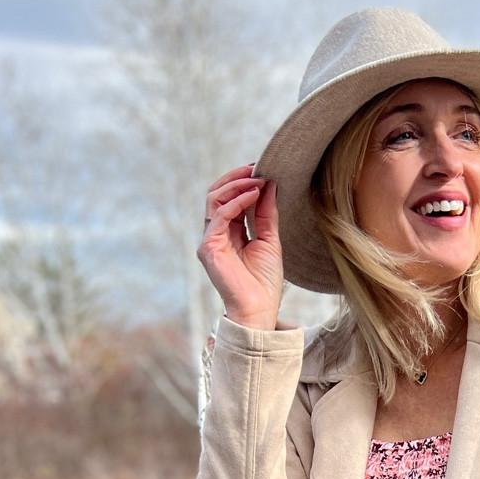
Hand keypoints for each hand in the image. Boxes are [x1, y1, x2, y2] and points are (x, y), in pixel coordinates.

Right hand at [198, 165, 284, 330]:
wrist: (259, 310)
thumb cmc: (264, 282)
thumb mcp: (270, 240)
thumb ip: (266, 214)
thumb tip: (269, 185)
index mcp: (229, 233)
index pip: (230, 199)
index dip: (243, 182)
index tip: (262, 170)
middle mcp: (216, 234)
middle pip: (217, 194)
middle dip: (237, 178)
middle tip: (257, 169)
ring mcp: (210, 240)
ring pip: (214, 200)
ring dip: (237, 185)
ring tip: (258, 179)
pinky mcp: (209, 248)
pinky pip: (219, 216)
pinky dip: (236, 202)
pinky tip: (254, 194)